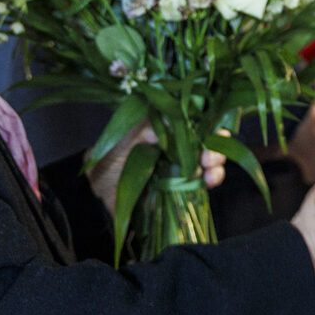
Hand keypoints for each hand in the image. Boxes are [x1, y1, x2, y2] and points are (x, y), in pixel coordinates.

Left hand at [92, 123, 224, 217]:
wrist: (98, 193)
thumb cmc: (109, 159)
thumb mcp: (123, 140)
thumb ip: (142, 132)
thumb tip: (161, 128)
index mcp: (167, 128)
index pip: (195, 120)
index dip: (207, 124)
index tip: (210, 131)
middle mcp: (179, 145)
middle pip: (208, 141)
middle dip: (216, 146)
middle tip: (208, 155)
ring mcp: (182, 167)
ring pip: (210, 162)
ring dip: (216, 164)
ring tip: (210, 169)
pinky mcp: (182, 188)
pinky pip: (203, 183)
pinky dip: (210, 180)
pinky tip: (207, 181)